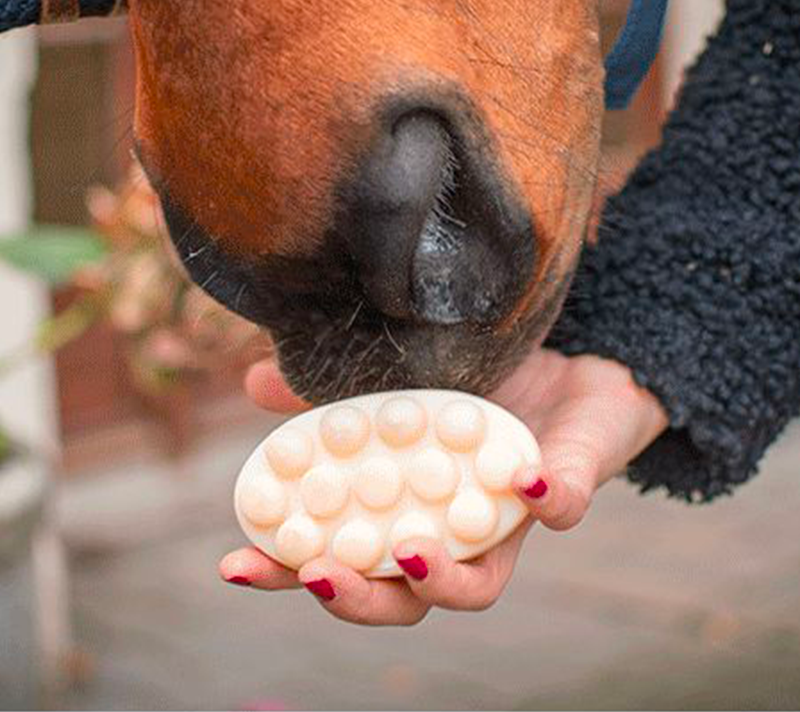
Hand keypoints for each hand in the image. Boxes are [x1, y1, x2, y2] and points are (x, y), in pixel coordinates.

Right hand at [220, 349, 667, 625]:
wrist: (566, 368)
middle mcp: (451, 533)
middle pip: (402, 599)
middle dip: (357, 598)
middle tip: (320, 573)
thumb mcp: (393, 381)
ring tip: (415, 551)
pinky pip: (564, 507)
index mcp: (401, 511)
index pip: (339, 558)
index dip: (286, 571)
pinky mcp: (567, 489)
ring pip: (480, 585)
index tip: (236, 563)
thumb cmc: (471, 388)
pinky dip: (548, 499)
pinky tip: (527, 480)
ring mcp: (508, 522)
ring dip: (445, 578)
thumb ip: (329, 391)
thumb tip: (253, 381)